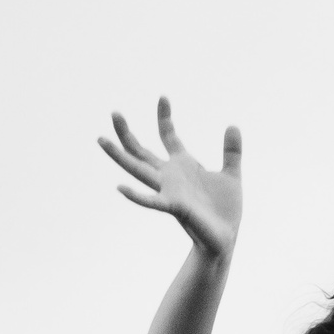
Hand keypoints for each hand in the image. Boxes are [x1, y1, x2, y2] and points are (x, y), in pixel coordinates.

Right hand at [101, 98, 241, 256]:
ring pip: (138, 170)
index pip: (168, 135)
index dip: (164, 117)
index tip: (163, 96)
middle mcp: (170, 176)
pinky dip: (136, 196)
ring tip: (101, 139)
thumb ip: (231, 150)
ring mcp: (169, 191)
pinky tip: (120, 188)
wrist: (226, 237)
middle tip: (114, 112)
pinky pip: (152, 201)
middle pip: (141, 150)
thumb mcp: (231, 174)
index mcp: (183, 165)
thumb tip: (232, 124)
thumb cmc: (225, 210)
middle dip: (127, 132)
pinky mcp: (174, 208)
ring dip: (119, 155)